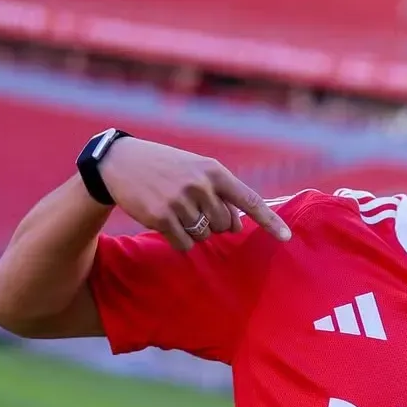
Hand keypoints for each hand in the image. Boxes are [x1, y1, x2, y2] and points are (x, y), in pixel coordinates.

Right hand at [99, 138, 291, 250]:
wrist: (121, 162)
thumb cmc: (166, 167)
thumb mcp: (197, 170)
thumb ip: (221, 195)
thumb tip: (237, 228)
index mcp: (214, 171)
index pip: (249, 200)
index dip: (269, 221)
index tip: (286, 237)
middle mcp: (200, 185)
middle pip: (224, 226)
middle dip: (213, 224)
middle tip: (191, 206)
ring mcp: (180, 201)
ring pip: (204, 236)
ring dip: (193, 231)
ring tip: (175, 208)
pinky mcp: (161, 217)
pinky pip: (184, 244)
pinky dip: (178, 239)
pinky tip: (164, 221)